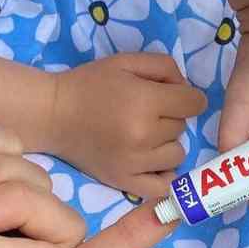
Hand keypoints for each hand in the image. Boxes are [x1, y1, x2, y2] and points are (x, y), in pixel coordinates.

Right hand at [45, 53, 207, 198]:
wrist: (53, 115)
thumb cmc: (90, 84)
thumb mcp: (127, 61)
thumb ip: (165, 67)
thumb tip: (188, 90)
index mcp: (145, 102)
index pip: (195, 103)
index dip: (187, 96)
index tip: (172, 96)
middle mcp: (143, 135)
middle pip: (183, 128)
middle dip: (170, 117)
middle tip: (145, 112)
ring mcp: (134, 163)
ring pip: (177, 155)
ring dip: (166, 144)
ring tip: (144, 136)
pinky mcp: (123, 182)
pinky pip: (162, 186)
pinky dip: (162, 174)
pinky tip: (151, 162)